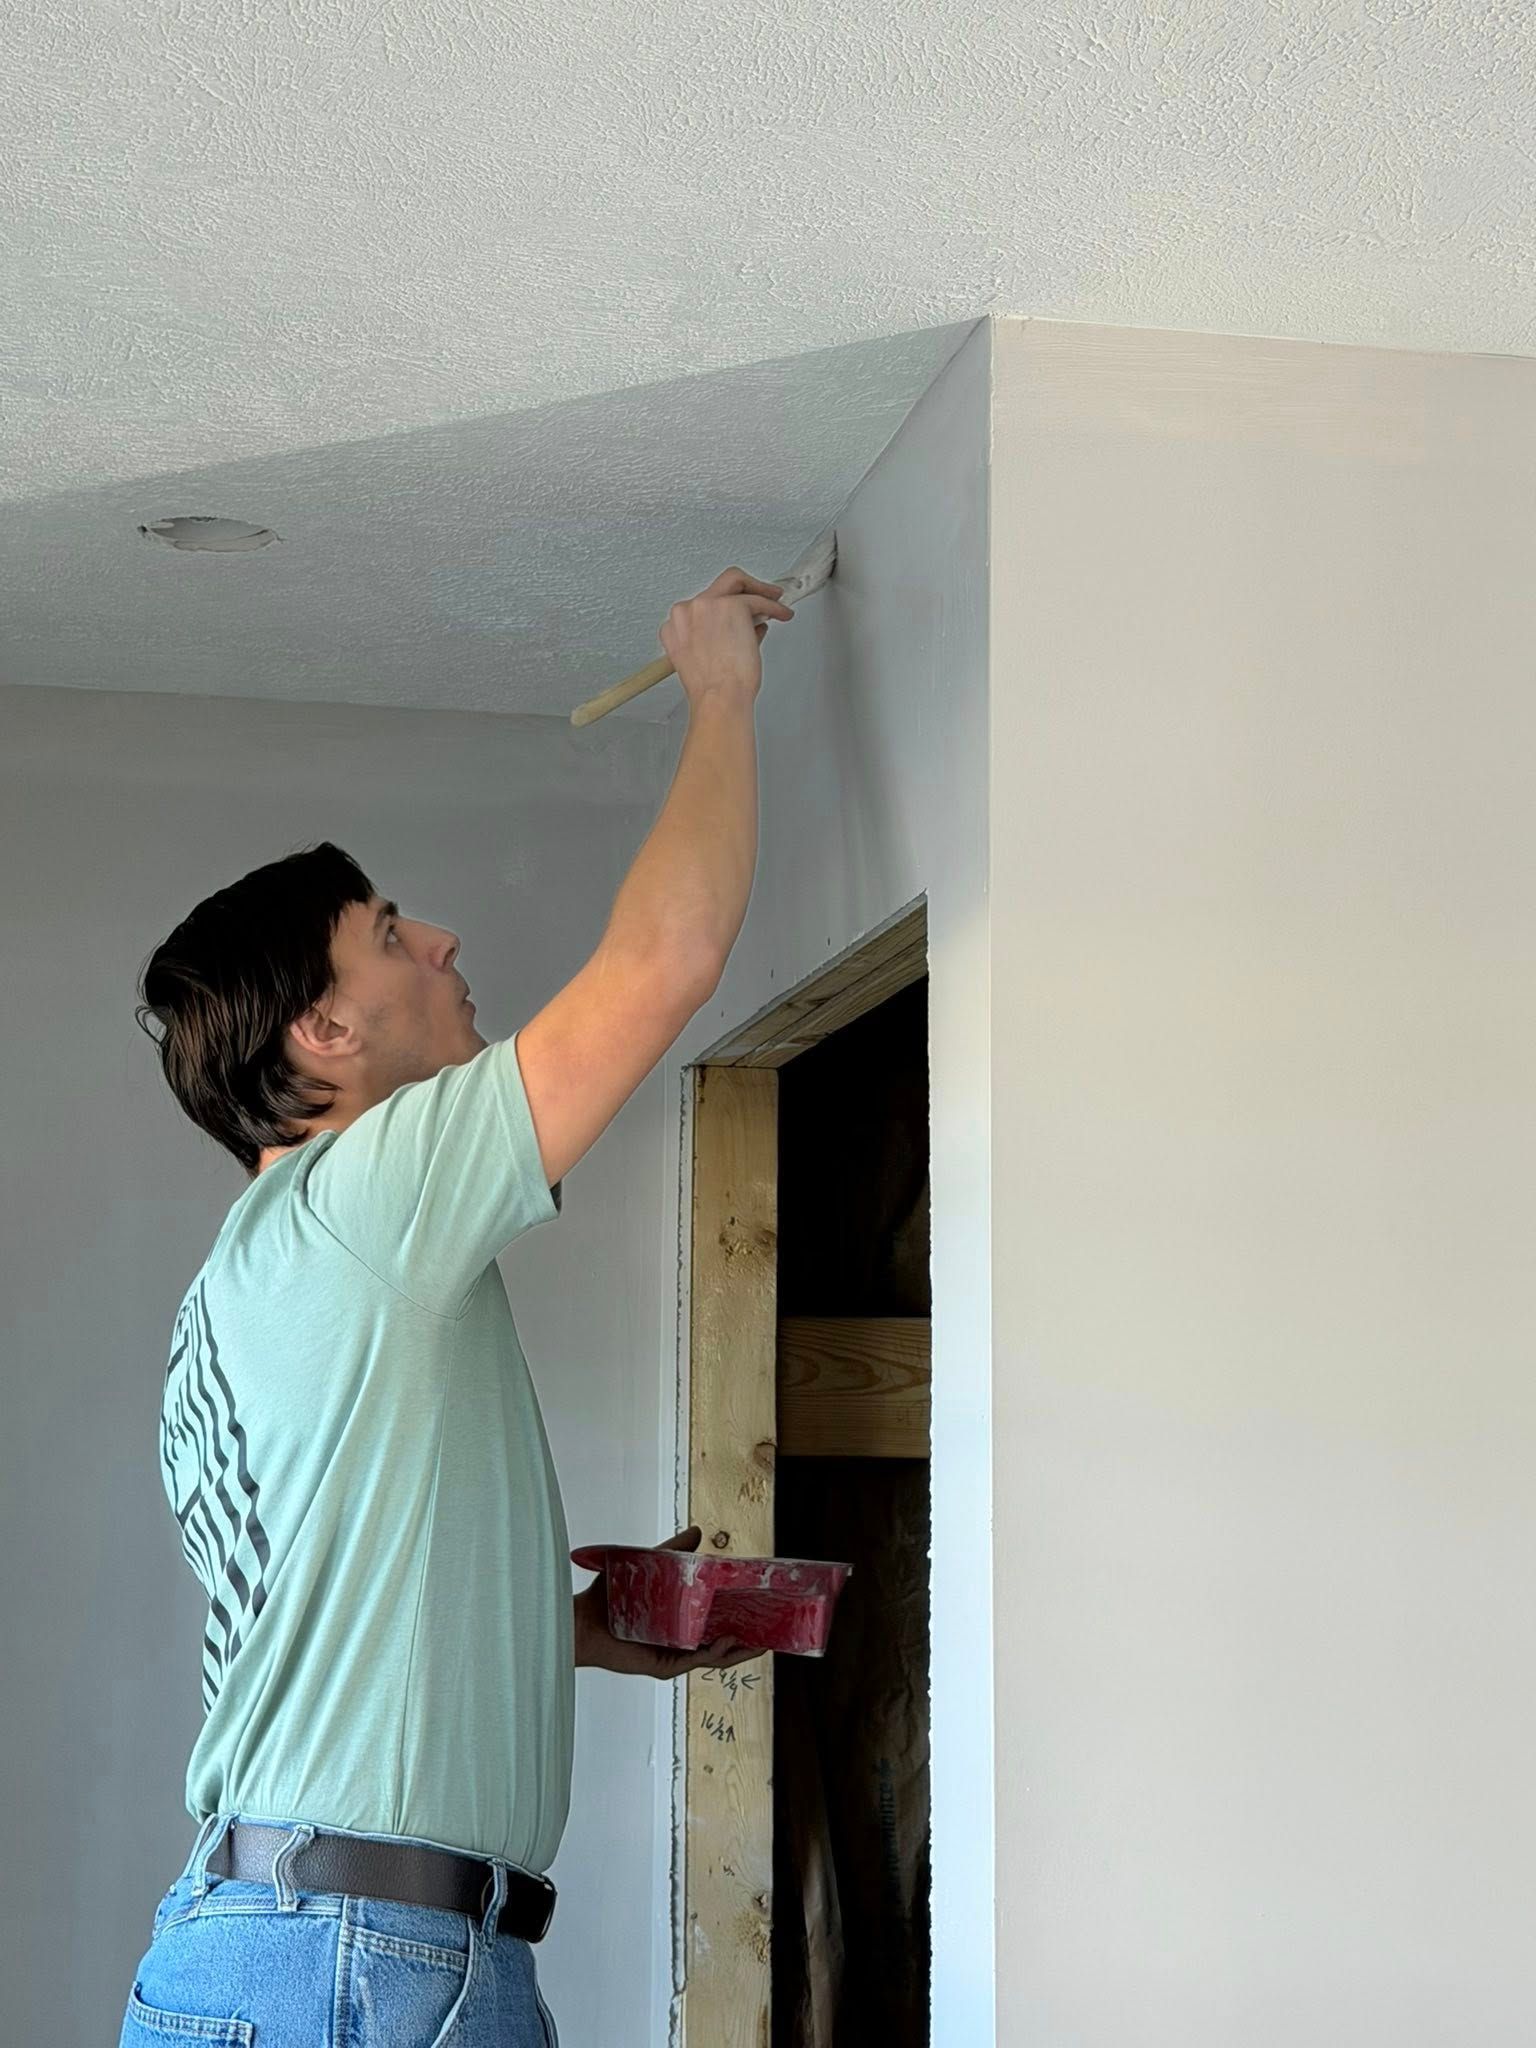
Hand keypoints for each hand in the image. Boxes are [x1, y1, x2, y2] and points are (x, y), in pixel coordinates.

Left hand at [573, 1525, 764, 1679]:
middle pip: (723, 1642)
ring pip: (715, 1656)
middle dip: (749, 1638)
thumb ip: (673, 1550)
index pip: (716, 1619)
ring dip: (739, 1650)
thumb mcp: (648, 1565)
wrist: (581, 1621)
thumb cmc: (610, 1596)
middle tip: (775, 1628)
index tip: (763, 1606)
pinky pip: (695, 1661)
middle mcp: (681, 1640)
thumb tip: (699, 1531)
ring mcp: (674, 1655)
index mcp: (681, 1620)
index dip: (740, 1614)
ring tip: (763, 1642)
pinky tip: (729, 1642)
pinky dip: (714, 1653)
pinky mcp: (664, 1666)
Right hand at [659, 567, 795, 704]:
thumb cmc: (714, 689)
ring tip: (775, 603)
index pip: (704, 604)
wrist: (719, 697)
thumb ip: (722, 636)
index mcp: (677, 625)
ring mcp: (707, 605)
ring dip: (761, 594)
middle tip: (764, 592)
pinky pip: (757, 599)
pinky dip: (773, 606)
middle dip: (746, 585)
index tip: (739, 609)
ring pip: (738, 585)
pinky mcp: (732, 605)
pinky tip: (781, 612)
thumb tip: (747, 626)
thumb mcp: (708, 658)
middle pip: (719, 584)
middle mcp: (688, 611)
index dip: (727, 605)